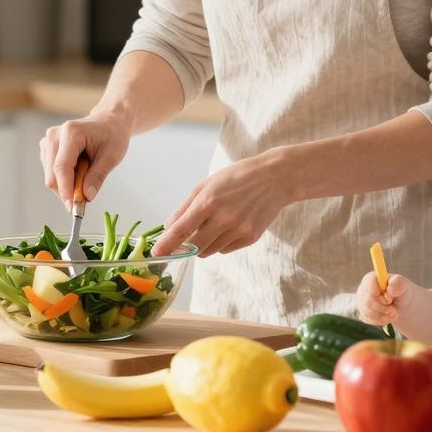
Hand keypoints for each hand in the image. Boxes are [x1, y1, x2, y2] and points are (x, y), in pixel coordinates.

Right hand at [40, 114, 130, 205]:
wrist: (108, 121)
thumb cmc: (112, 135)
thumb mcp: (112, 156)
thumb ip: (98, 176)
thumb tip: (87, 196)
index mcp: (71, 133)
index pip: (62, 167)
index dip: (66, 190)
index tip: (73, 208)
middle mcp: (54, 135)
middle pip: (52, 175)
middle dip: (67, 191)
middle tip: (86, 198)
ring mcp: (48, 141)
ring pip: (50, 177)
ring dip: (67, 185)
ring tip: (87, 174)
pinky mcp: (46, 148)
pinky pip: (51, 173)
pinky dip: (64, 179)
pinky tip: (79, 170)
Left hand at [155, 153, 291, 257]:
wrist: (276, 177)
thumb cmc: (237, 177)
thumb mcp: (207, 184)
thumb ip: (186, 207)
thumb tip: (168, 227)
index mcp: (209, 201)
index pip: (181, 230)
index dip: (166, 245)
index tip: (156, 253)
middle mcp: (224, 218)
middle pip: (195, 247)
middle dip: (186, 247)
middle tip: (185, 239)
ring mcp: (239, 229)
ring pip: (210, 251)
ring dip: (204, 244)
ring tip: (215, 223)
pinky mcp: (251, 237)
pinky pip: (225, 250)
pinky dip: (221, 243)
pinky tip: (230, 225)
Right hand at [357, 270, 409, 328]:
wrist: (401, 305)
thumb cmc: (401, 291)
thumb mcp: (404, 285)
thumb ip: (398, 283)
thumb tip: (390, 290)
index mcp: (371, 278)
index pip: (369, 284)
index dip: (379, 293)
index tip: (389, 299)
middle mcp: (363, 289)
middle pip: (367, 300)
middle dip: (383, 307)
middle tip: (393, 309)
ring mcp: (362, 302)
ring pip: (367, 312)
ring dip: (383, 315)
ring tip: (394, 313)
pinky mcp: (363, 313)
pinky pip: (368, 319)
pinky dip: (380, 320)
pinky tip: (388, 317)